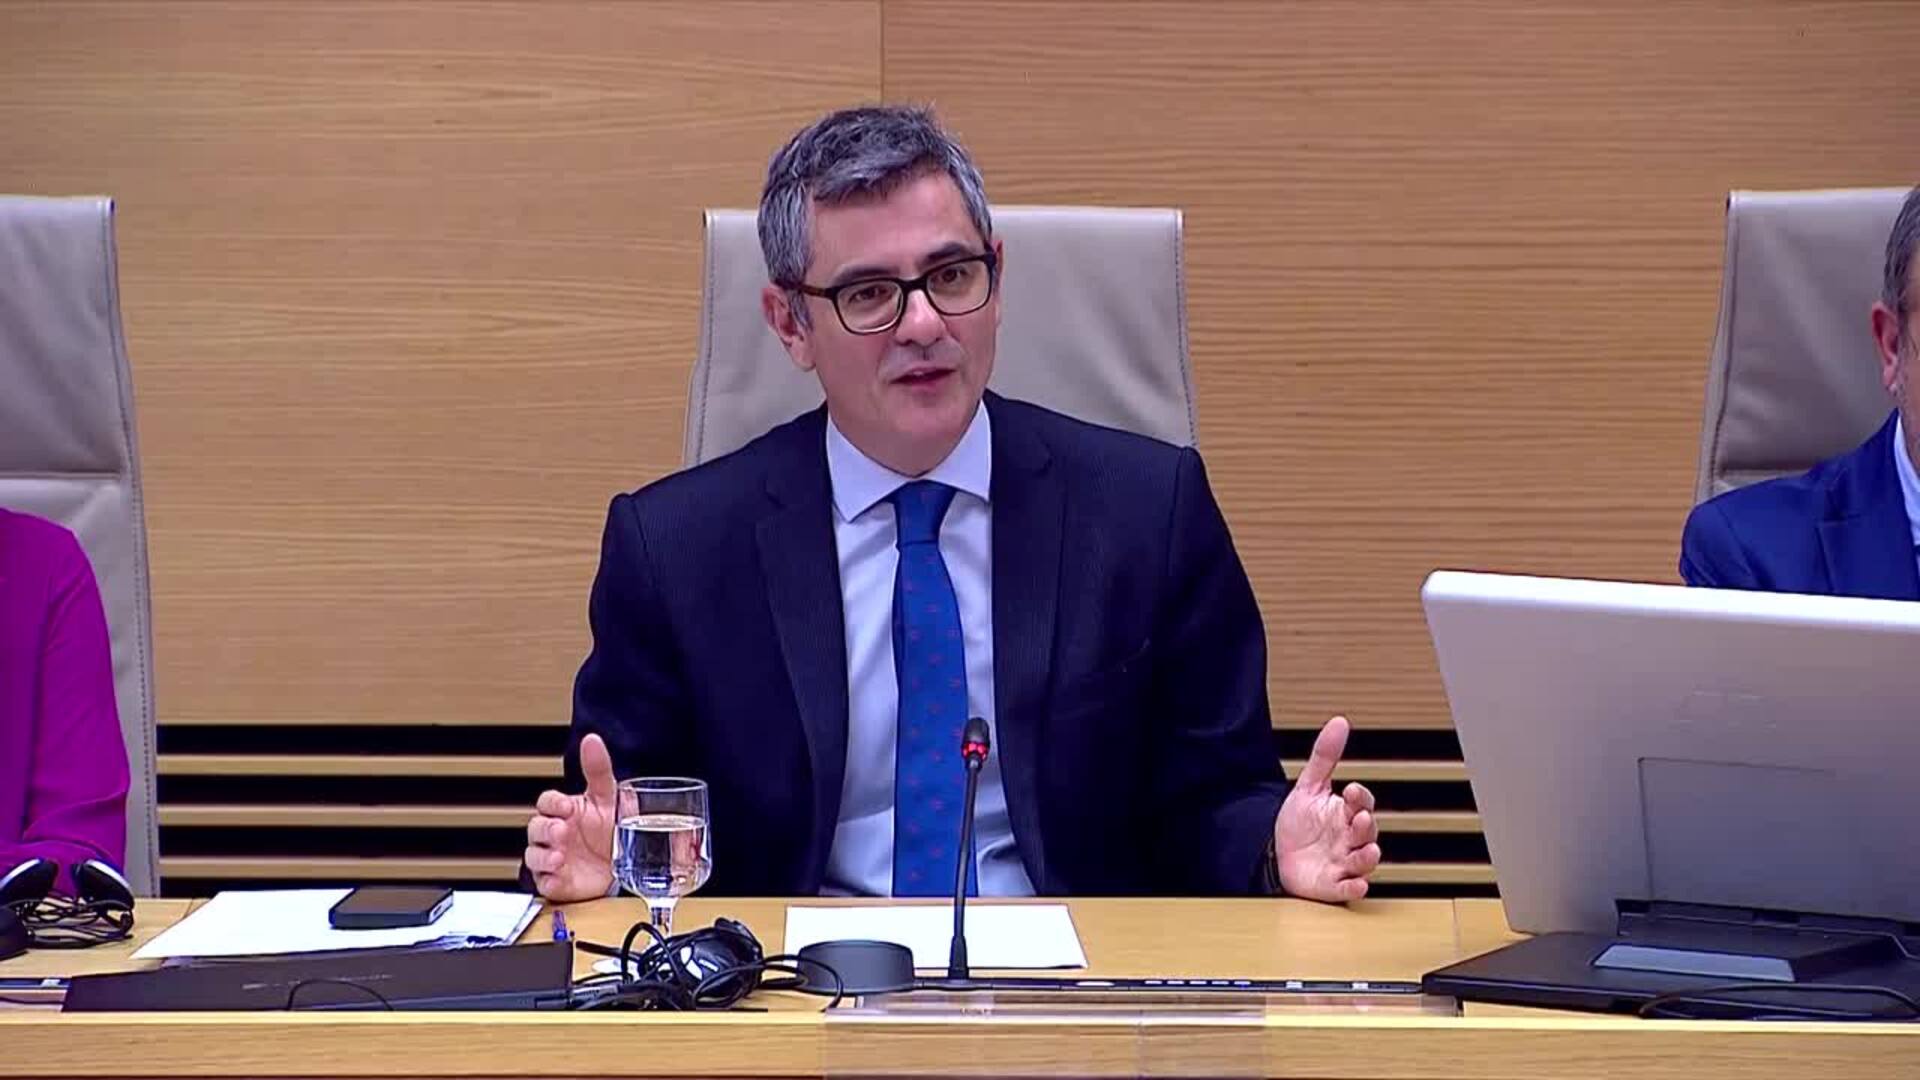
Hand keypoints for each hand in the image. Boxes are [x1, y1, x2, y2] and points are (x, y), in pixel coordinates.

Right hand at [524, 733, 616, 900]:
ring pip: (533, 856)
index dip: (552, 804)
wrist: (625, 865)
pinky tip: (559, 875)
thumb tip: (592, 740)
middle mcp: (554, 834)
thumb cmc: (610, 829)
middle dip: (545, 830)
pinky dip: (548, 879)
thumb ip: (597, 768)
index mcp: (564, 811)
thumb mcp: (607, 796)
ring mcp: (552, 858)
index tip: (565, 806)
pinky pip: (543, 882)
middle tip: (562, 831)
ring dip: (543, 856)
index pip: (546, 802)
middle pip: (534, 828)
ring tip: (560, 856)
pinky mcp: (556, 881)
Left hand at [1274, 716, 1380, 901]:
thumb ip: (1325, 756)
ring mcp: (1342, 862)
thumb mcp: (1309, 787)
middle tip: (1361, 818)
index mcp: (1345, 814)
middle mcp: (1348, 838)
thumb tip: (1339, 722)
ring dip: (1367, 857)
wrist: (1276, 854)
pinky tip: (1356, 883)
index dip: (1360, 798)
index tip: (1353, 790)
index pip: (1362, 803)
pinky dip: (1353, 887)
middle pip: (1366, 832)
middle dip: (1366, 826)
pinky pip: (1346, 888)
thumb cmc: (1300, 823)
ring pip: (1362, 861)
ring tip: (1369, 851)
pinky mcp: (1332, 884)